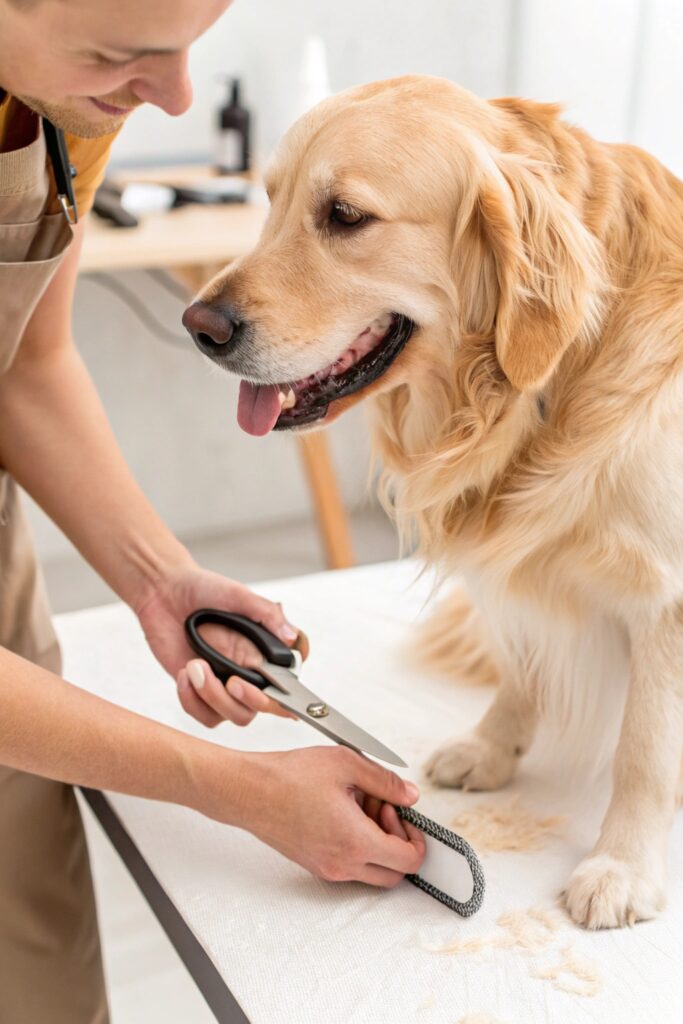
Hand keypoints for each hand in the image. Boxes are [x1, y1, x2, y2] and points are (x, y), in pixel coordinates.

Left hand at [136, 562, 305, 727]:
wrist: (162, 591)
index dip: (285, 693)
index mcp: (265, 649)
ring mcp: (225, 682)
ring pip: (235, 715)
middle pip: (263, 706)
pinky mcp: (199, 691)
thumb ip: (267, 614)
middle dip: (248, 699)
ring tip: (194, 666)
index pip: (288, 681)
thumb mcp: (238, 595)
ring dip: (214, 697)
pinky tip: (184, 674)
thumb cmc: (202, 588)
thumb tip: (291, 637)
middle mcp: (249, 670)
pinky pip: (204, 715)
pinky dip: (192, 701)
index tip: (268, 684)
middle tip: (232, 682)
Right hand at [213, 746, 426, 886]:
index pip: (409, 861)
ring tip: (359, 803)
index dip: (417, 838)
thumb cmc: (289, 776)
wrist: (248, 790)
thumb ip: (386, 782)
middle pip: (393, 873)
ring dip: (376, 842)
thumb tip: (411, 795)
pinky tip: (342, 810)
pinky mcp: (313, 864)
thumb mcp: (347, 764)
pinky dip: (356, 843)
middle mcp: (342, 864)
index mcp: (356, 842)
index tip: (406, 814)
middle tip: (384, 808)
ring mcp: (326, 868)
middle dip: (398, 841)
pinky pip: (348, 864)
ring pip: (371, 870)